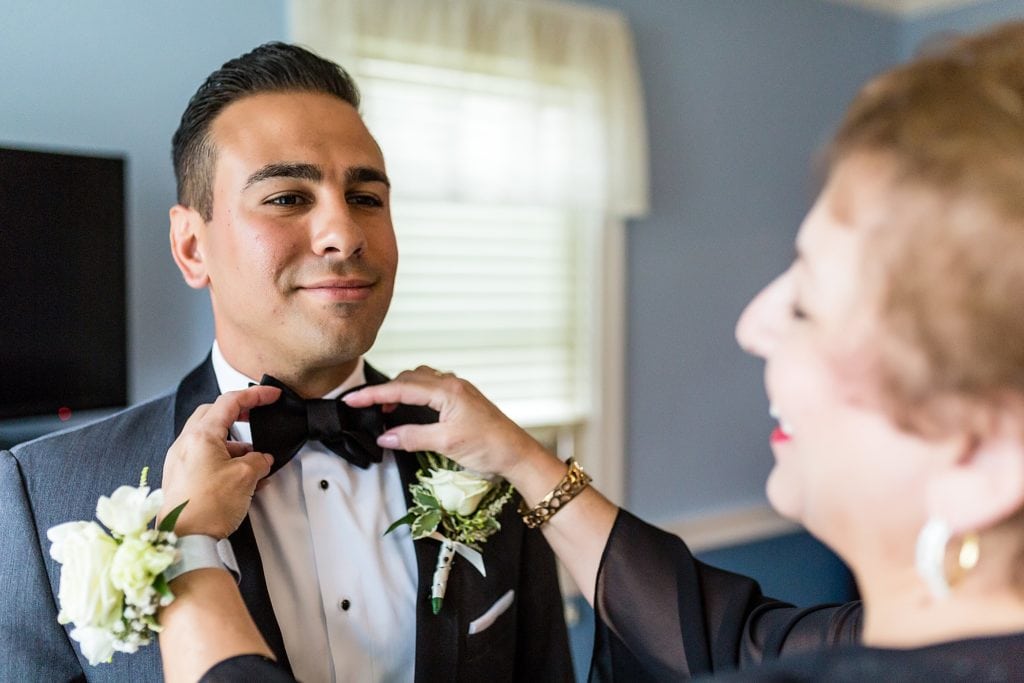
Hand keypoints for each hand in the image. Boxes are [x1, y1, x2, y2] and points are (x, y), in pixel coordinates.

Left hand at [160, 386, 279, 538]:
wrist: (184, 540)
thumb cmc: (206, 508)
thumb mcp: (245, 477)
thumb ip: (258, 460)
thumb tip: (262, 459)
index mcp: (200, 436)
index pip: (229, 402)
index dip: (254, 395)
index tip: (270, 395)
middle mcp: (185, 444)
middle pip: (213, 413)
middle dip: (238, 412)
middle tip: (256, 413)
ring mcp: (179, 460)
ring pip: (208, 436)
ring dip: (232, 441)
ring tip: (252, 457)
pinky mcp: (179, 477)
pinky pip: (203, 456)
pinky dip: (222, 457)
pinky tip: (239, 474)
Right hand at [343, 366, 557, 484]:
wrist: (517, 452)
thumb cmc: (488, 447)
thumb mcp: (446, 444)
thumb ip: (413, 437)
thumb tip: (385, 437)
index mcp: (447, 390)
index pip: (401, 388)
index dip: (373, 394)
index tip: (351, 400)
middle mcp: (452, 384)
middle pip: (408, 378)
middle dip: (384, 390)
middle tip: (365, 407)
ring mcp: (458, 389)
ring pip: (420, 379)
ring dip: (400, 390)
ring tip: (387, 409)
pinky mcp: (463, 398)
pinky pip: (431, 386)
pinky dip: (414, 393)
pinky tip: (411, 407)